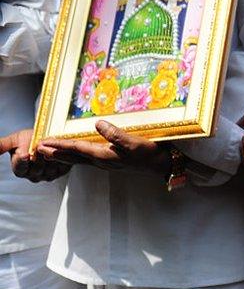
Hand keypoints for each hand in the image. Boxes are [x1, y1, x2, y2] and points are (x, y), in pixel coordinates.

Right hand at [2, 129, 70, 182]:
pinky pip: (62, 168)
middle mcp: (32, 175)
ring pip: (49, 169)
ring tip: (51, 146)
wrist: (45, 136)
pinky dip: (62, 159)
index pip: (20, 167)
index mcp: (19, 169)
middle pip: (36, 169)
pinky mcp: (60, 172)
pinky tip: (60, 151)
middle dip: (39, 156)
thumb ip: (1, 146)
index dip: (22, 161)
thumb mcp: (14, 140)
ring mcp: (46, 175)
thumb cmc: (28, 138)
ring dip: (51, 157)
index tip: (25, 154)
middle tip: (40, 145)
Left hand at [35, 120, 169, 175]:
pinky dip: (74, 156)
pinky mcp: (109, 160)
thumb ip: (116, 134)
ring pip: (77, 159)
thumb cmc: (149, 153)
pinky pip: (85, 159)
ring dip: (62, 155)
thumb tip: (98, 124)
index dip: (59, 144)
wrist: (160, 164)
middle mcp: (101, 161)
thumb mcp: (134, 142)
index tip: (44, 142)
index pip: (76, 148)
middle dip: (54, 152)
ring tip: (48, 152)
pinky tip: (74, 154)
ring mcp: (105, 162)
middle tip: (37, 149)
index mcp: (104, 155)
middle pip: (72, 156)